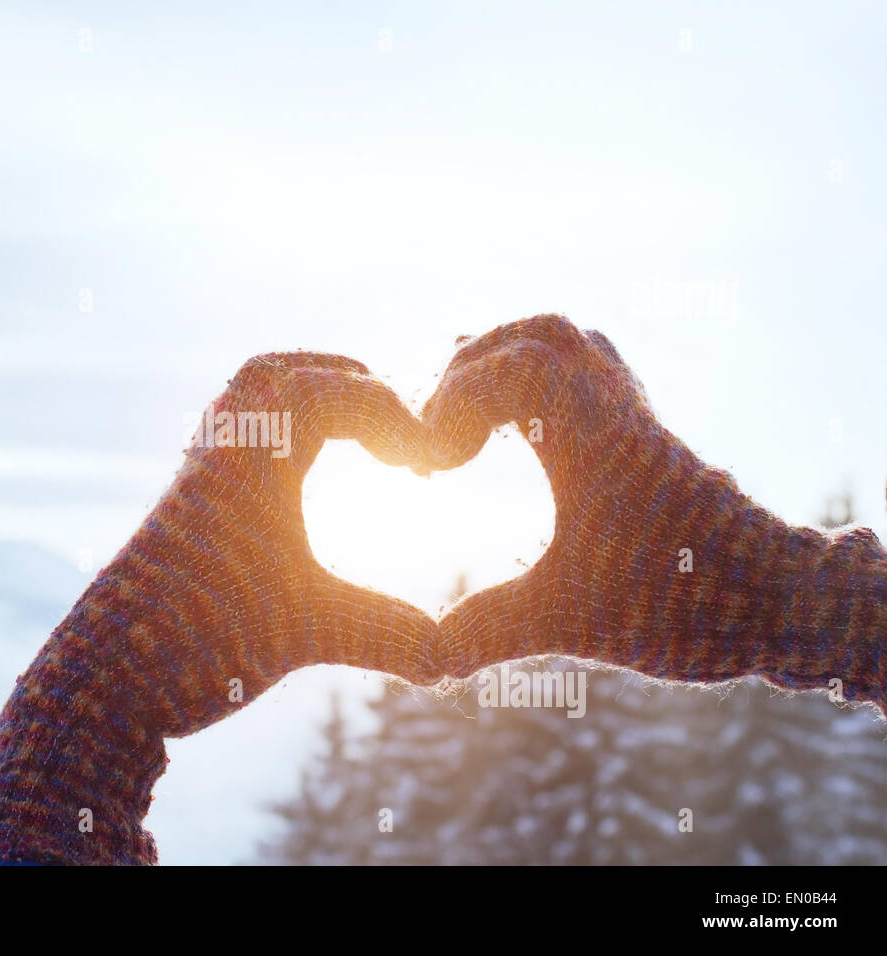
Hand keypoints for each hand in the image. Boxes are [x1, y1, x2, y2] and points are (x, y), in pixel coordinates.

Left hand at [0, 351, 440, 864]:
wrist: (100, 679)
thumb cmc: (198, 643)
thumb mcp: (306, 632)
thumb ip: (386, 634)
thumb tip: (456, 663)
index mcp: (251, 458)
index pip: (330, 389)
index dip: (393, 411)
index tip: (428, 462)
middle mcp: (215, 454)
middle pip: (273, 372)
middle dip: (341, 381)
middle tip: (391, 420)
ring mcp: (192, 480)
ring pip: (241, 404)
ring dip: (298, 403)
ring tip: (351, 436)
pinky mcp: (180, 511)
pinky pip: (225, 442)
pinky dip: (270, 439)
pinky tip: (296, 486)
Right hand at [424, 314, 883, 700]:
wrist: (780, 602)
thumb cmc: (683, 605)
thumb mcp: (572, 620)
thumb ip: (491, 630)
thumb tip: (427, 657)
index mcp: (595, 437)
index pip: (515, 363)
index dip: (454, 400)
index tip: (439, 466)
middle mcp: (617, 411)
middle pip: (541, 333)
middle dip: (474, 369)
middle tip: (445, 434)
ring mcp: (637, 419)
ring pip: (572, 344)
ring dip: (510, 367)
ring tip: (474, 426)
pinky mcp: (647, 438)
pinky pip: (593, 374)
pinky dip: (546, 385)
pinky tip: (525, 438)